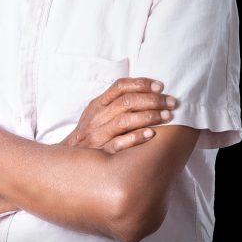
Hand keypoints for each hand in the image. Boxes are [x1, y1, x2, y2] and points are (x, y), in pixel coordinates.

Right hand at [61, 78, 176, 153]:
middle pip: (127, 102)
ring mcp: (99, 134)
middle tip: (171, 102)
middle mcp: (98, 117)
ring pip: (125, 121)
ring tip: (168, 116)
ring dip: (149, 117)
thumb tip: (143, 88)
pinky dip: (135, 138)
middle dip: (152, 100)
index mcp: (98, 104)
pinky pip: (119, 144)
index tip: (160, 86)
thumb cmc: (90, 132)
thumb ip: (114, 101)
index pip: (120, 86)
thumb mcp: (97, 112)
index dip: (141, 83)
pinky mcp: (101, 152)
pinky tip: (151, 134)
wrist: (70, 158)